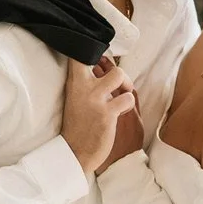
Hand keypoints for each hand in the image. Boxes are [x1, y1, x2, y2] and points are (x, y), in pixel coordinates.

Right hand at [62, 56, 137, 174]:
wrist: (74, 153)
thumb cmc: (78, 125)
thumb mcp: (76, 99)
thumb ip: (87, 82)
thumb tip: (101, 64)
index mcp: (74, 82)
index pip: (80, 55)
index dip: (94, 51)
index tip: (101, 59)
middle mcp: (83, 87)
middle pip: (104, 60)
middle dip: (115, 69)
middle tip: (117, 83)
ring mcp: (95, 99)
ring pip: (119, 75)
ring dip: (126, 85)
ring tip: (123, 96)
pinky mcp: (107, 113)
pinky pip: (127, 99)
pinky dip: (128, 105)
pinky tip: (120, 113)